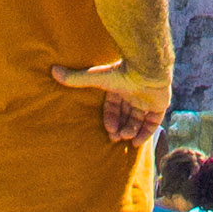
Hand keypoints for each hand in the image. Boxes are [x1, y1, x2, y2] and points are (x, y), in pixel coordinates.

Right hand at [52, 61, 168, 141]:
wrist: (148, 69)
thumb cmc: (123, 73)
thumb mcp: (97, 78)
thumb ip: (76, 78)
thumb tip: (52, 70)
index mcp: (119, 87)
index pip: (112, 108)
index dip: (110, 120)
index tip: (109, 130)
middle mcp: (133, 93)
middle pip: (125, 115)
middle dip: (119, 127)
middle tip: (116, 138)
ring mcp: (147, 99)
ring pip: (138, 120)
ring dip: (130, 130)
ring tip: (126, 138)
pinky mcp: (160, 104)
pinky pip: (153, 122)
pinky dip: (145, 133)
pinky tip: (137, 142)